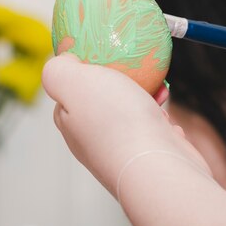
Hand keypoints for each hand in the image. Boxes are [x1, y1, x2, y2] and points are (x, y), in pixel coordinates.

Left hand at [42, 54, 210, 196]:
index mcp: (72, 123)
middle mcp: (94, 141)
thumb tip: (60, 61)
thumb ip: (58, 70)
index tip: (101, 56)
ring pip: (132, 115)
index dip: (82, 72)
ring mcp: (123, 151)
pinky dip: (161, 121)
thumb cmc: (117, 124)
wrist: (159, 169)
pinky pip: (155, 132)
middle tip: (136, 70)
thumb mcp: (74, 81)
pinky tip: (167, 117)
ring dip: (145, 98)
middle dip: (119, 82)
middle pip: (102, 101)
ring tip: (158, 89)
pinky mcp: (150, 158)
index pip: (69, 93)